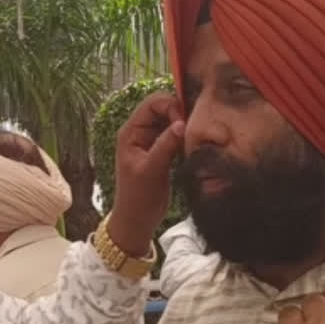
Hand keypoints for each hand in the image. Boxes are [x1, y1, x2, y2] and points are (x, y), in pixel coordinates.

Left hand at [108, 92, 184, 256]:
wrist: (137, 219)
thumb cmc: (138, 197)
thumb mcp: (151, 170)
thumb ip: (165, 145)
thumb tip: (181, 123)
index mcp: (130, 132)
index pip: (151, 103)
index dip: (170, 106)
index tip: (184, 123)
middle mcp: (140, 132)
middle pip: (162, 107)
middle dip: (179, 113)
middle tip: (192, 130)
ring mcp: (151, 140)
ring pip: (171, 120)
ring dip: (183, 125)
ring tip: (194, 137)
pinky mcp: (162, 150)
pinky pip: (175, 134)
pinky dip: (185, 136)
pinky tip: (192, 145)